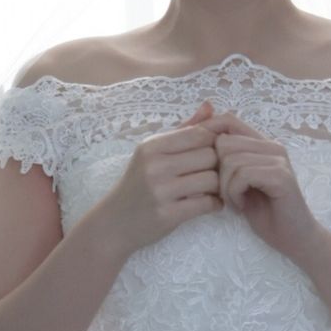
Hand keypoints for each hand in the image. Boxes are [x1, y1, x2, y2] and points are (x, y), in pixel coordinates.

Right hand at [98, 101, 221, 255]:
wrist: (113, 223)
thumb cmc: (138, 184)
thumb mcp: (154, 152)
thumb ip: (184, 130)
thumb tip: (210, 106)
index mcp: (152, 146)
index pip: (200, 134)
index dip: (215, 143)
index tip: (215, 153)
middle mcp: (155, 165)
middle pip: (210, 156)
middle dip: (217, 165)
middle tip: (214, 173)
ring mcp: (160, 191)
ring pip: (212, 180)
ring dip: (218, 186)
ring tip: (211, 189)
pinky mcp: (167, 215)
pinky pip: (207, 204)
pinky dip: (215, 204)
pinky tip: (209, 204)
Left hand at [204, 111, 320, 260]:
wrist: (294, 238)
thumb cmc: (263, 212)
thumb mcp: (238, 183)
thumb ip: (225, 161)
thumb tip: (197, 137)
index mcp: (262, 144)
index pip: (228, 120)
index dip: (208, 136)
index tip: (202, 164)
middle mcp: (272, 146)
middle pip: (224, 142)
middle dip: (217, 172)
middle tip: (227, 193)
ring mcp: (279, 160)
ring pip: (231, 160)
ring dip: (225, 187)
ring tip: (236, 201)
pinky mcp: (281, 177)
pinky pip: (242, 175)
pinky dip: (235, 194)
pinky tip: (243, 206)